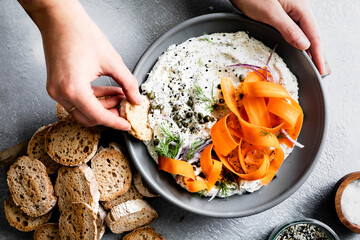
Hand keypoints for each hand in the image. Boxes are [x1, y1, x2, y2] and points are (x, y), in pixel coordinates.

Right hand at [19, 0, 140, 129]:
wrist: (59, 19)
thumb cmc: (81, 34)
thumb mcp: (112, 61)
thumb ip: (127, 83)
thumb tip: (136, 99)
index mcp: (73, 89)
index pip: (98, 116)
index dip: (116, 122)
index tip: (127, 125)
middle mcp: (61, 93)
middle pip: (89, 117)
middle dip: (110, 115)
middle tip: (126, 107)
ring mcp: (56, 90)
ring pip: (83, 110)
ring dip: (103, 106)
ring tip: (121, 95)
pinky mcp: (56, 86)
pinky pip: (77, 100)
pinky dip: (94, 99)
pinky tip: (109, 90)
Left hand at [230, 0, 324, 74]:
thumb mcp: (270, 13)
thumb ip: (288, 29)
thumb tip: (304, 45)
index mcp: (300, 6)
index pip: (314, 34)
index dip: (318, 54)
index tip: (320, 69)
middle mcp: (297, 7)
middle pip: (311, 33)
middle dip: (315, 52)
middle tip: (317, 70)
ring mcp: (289, 9)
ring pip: (302, 31)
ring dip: (306, 47)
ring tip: (309, 62)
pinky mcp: (280, 12)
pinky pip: (293, 28)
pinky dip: (296, 40)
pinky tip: (295, 47)